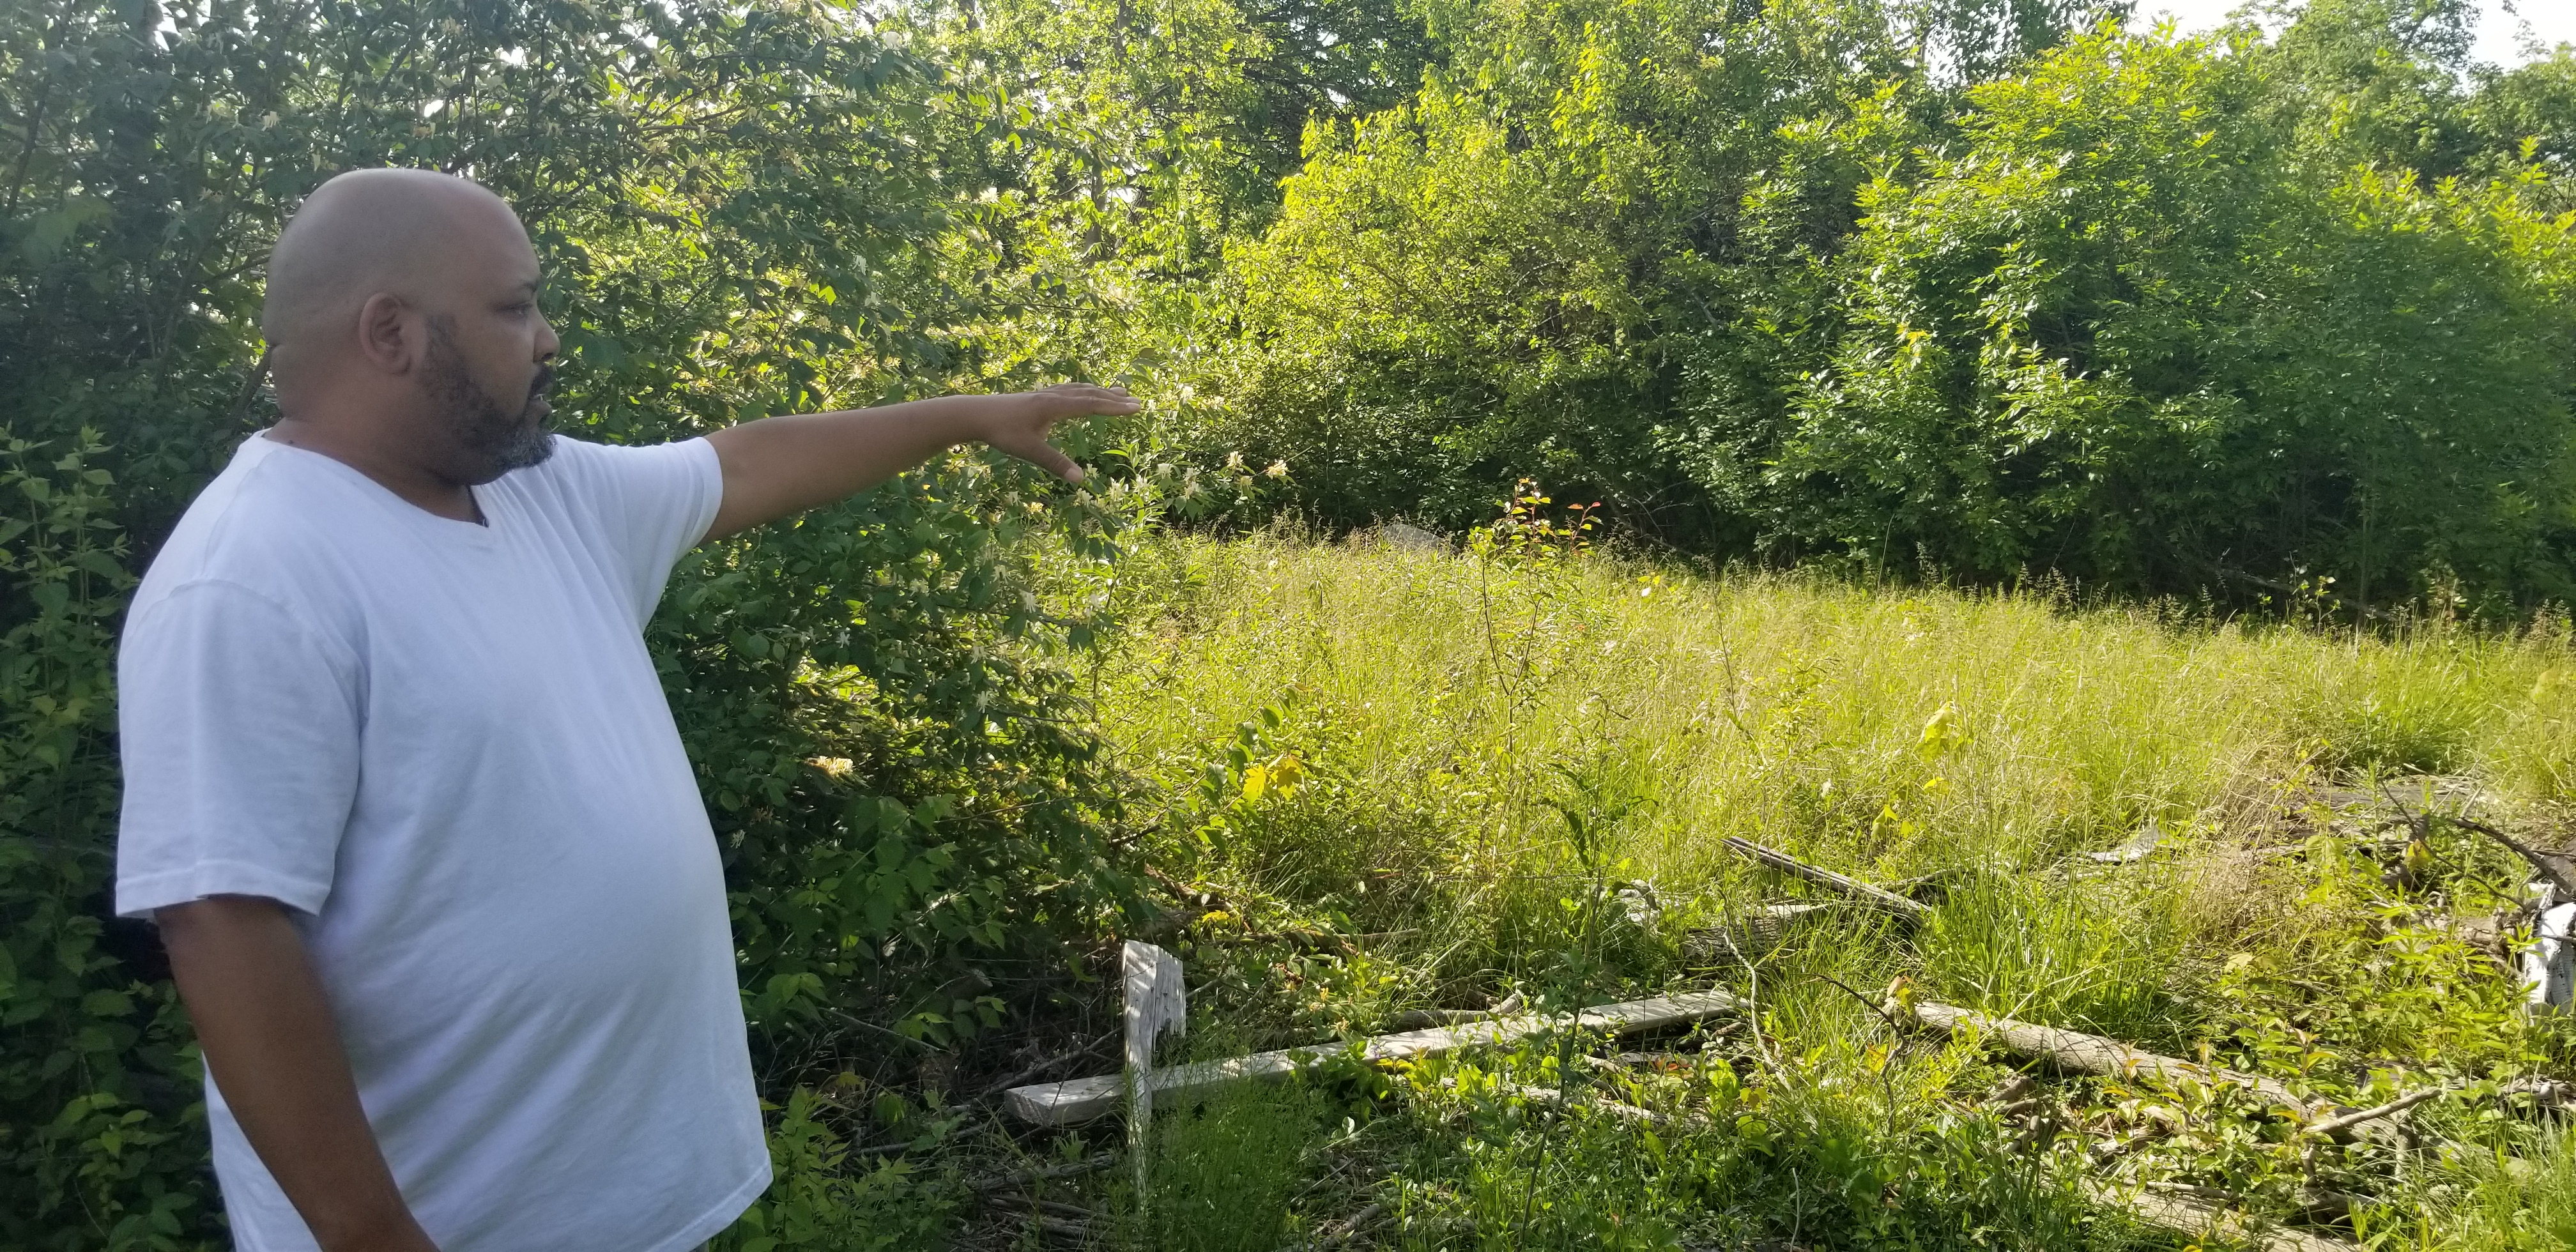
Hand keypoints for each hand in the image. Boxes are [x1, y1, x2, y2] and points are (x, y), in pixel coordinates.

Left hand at [977, 384, 1137, 483]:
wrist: (976, 414)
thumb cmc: (1002, 432)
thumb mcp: (1029, 451)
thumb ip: (1055, 463)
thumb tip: (1080, 479)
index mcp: (1054, 406)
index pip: (1091, 405)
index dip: (1114, 408)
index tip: (1136, 407)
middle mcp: (1053, 396)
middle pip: (1089, 394)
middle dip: (1113, 398)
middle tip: (1136, 401)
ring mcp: (1045, 394)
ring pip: (1079, 389)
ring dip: (1100, 391)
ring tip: (1118, 391)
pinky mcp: (1038, 397)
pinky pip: (1068, 390)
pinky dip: (1083, 390)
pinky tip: (1082, 393)